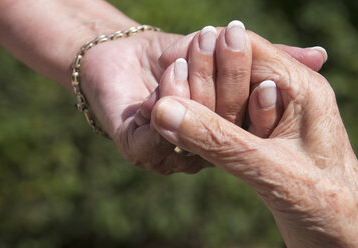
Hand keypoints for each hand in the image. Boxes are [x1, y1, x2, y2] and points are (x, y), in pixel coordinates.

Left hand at [80, 27, 325, 174]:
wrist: (120, 55)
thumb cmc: (172, 56)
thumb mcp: (222, 52)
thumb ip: (268, 58)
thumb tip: (320, 55)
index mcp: (223, 134)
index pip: (251, 126)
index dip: (261, 101)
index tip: (265, 71)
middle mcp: (199, 151)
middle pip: (223, 130)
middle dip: (224, 84)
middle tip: (218, 42)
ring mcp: (169, 154)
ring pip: (192, 133)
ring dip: (192, 91)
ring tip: (185, 59)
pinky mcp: (139, 149)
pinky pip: (157, 136)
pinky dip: (165, 102)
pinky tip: (165, 76)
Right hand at [151, 31, 357, 246]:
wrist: (340, 239)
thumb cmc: (325, 206)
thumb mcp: (270, 170)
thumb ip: (217, 139)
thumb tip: (165, 112)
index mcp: (300, 88)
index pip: (247, 48)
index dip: (206, 50)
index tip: (167, 62)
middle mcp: (288, 96)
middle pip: (235, 69)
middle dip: (199, 74)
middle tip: (162, 85)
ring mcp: (273, 118)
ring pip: (226, 95)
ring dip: (198, 100)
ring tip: (163, 108)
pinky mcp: (262, 139)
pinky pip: (227, 120)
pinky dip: (204, 122)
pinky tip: (184, 129)